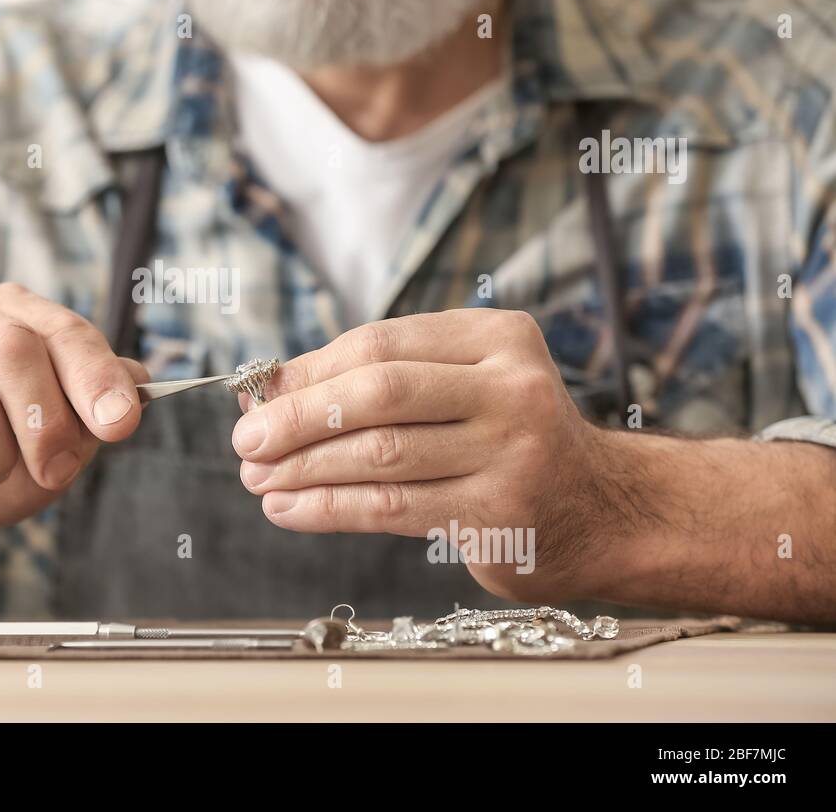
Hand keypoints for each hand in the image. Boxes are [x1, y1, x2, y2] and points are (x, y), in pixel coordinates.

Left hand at [231, 309, 627, 600]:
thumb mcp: (461, 387)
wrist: (600, 511)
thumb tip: (273, 390)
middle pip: (379, 393)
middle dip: (299, 416)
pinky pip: (392, 507)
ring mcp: (510, 450)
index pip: (379, 344)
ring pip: (380, 454)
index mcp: (495, 336)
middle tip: (247, 440)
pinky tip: (289, 509)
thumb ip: (381, 380)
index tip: (258, 396)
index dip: (308, 371)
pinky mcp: (499, 511)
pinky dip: (329, 508)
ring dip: (304, 468)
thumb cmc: (507, 439)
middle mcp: (510, 386)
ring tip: (258, 478)